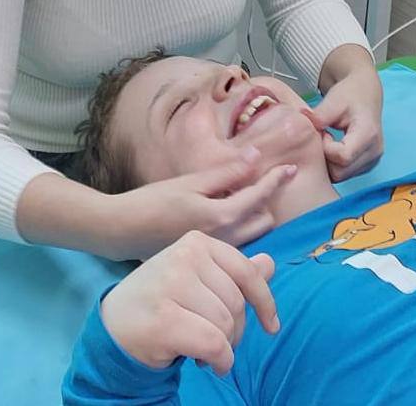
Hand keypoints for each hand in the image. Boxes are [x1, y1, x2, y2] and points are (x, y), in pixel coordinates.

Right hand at [101, 230, 278, 375]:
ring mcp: (171, 285)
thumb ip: (233, 271)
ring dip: (223, 348)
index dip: (265, 302)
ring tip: (201, 347)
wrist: (115, 322)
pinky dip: (218, 361)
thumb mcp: (197, 277)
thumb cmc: (162, 298)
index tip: (270, 325)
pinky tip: (205, 362)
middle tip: (214, 339)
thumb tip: (270, 263)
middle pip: (237, 303)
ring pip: (226, 326)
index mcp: (196, 242)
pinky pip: (214, 345)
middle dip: (235, 331)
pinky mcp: (164, 319)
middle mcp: (184, 256)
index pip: (246, 272)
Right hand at [109, 148, 295, 259]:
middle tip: (261, 180)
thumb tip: (256, 156)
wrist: (123, 231)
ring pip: (253, 234)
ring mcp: (217, 252)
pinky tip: (225, 215)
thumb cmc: (153, 201)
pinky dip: (241, 228)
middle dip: (266, 200)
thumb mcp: (190, 181)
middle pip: (264, 219)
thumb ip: (226, 172)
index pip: (260, 196)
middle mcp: (226, 239)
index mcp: (222, 216)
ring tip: (242, 197)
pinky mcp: (208, 259)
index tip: (291, 168)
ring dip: (256, 216)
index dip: (277, 179)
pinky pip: (238, 243)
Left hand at [312, 68, 382, 182]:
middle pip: (341, 171)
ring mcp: (372, 161)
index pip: (342, 157)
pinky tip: (333, 147)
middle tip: (322, 137)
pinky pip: (345, 174)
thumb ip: (318, 115)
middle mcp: (374, 152)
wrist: (365, 94)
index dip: (326, 148)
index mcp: (368, 135)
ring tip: (328, 140)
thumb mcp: (334, 100)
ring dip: (329, 162)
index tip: (323, 132)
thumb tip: (299, 123)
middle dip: (325, 157)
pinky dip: (334, 164)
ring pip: (341, 176)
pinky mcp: (367, 165)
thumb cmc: (350, 95)